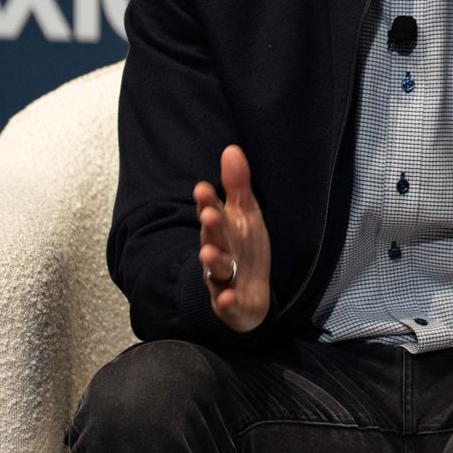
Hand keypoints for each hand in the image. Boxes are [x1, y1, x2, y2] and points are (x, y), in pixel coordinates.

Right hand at [194, 144, 271, 332]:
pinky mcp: (230, 303)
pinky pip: (227, 303)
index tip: (203, 188)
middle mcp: (219, 252)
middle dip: (211, 227)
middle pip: (213, 239)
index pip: (212, 213)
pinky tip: (228, 297)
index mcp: (222, 230)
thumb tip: (231, 149)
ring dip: (212, 262)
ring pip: (215, 270)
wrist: (248, 294)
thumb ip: (237, 185)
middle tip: (209, 214)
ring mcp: (223, 278)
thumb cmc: (244, 249)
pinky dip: (226, 301)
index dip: (207, 202)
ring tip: (207, 254)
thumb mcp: (245, 214)